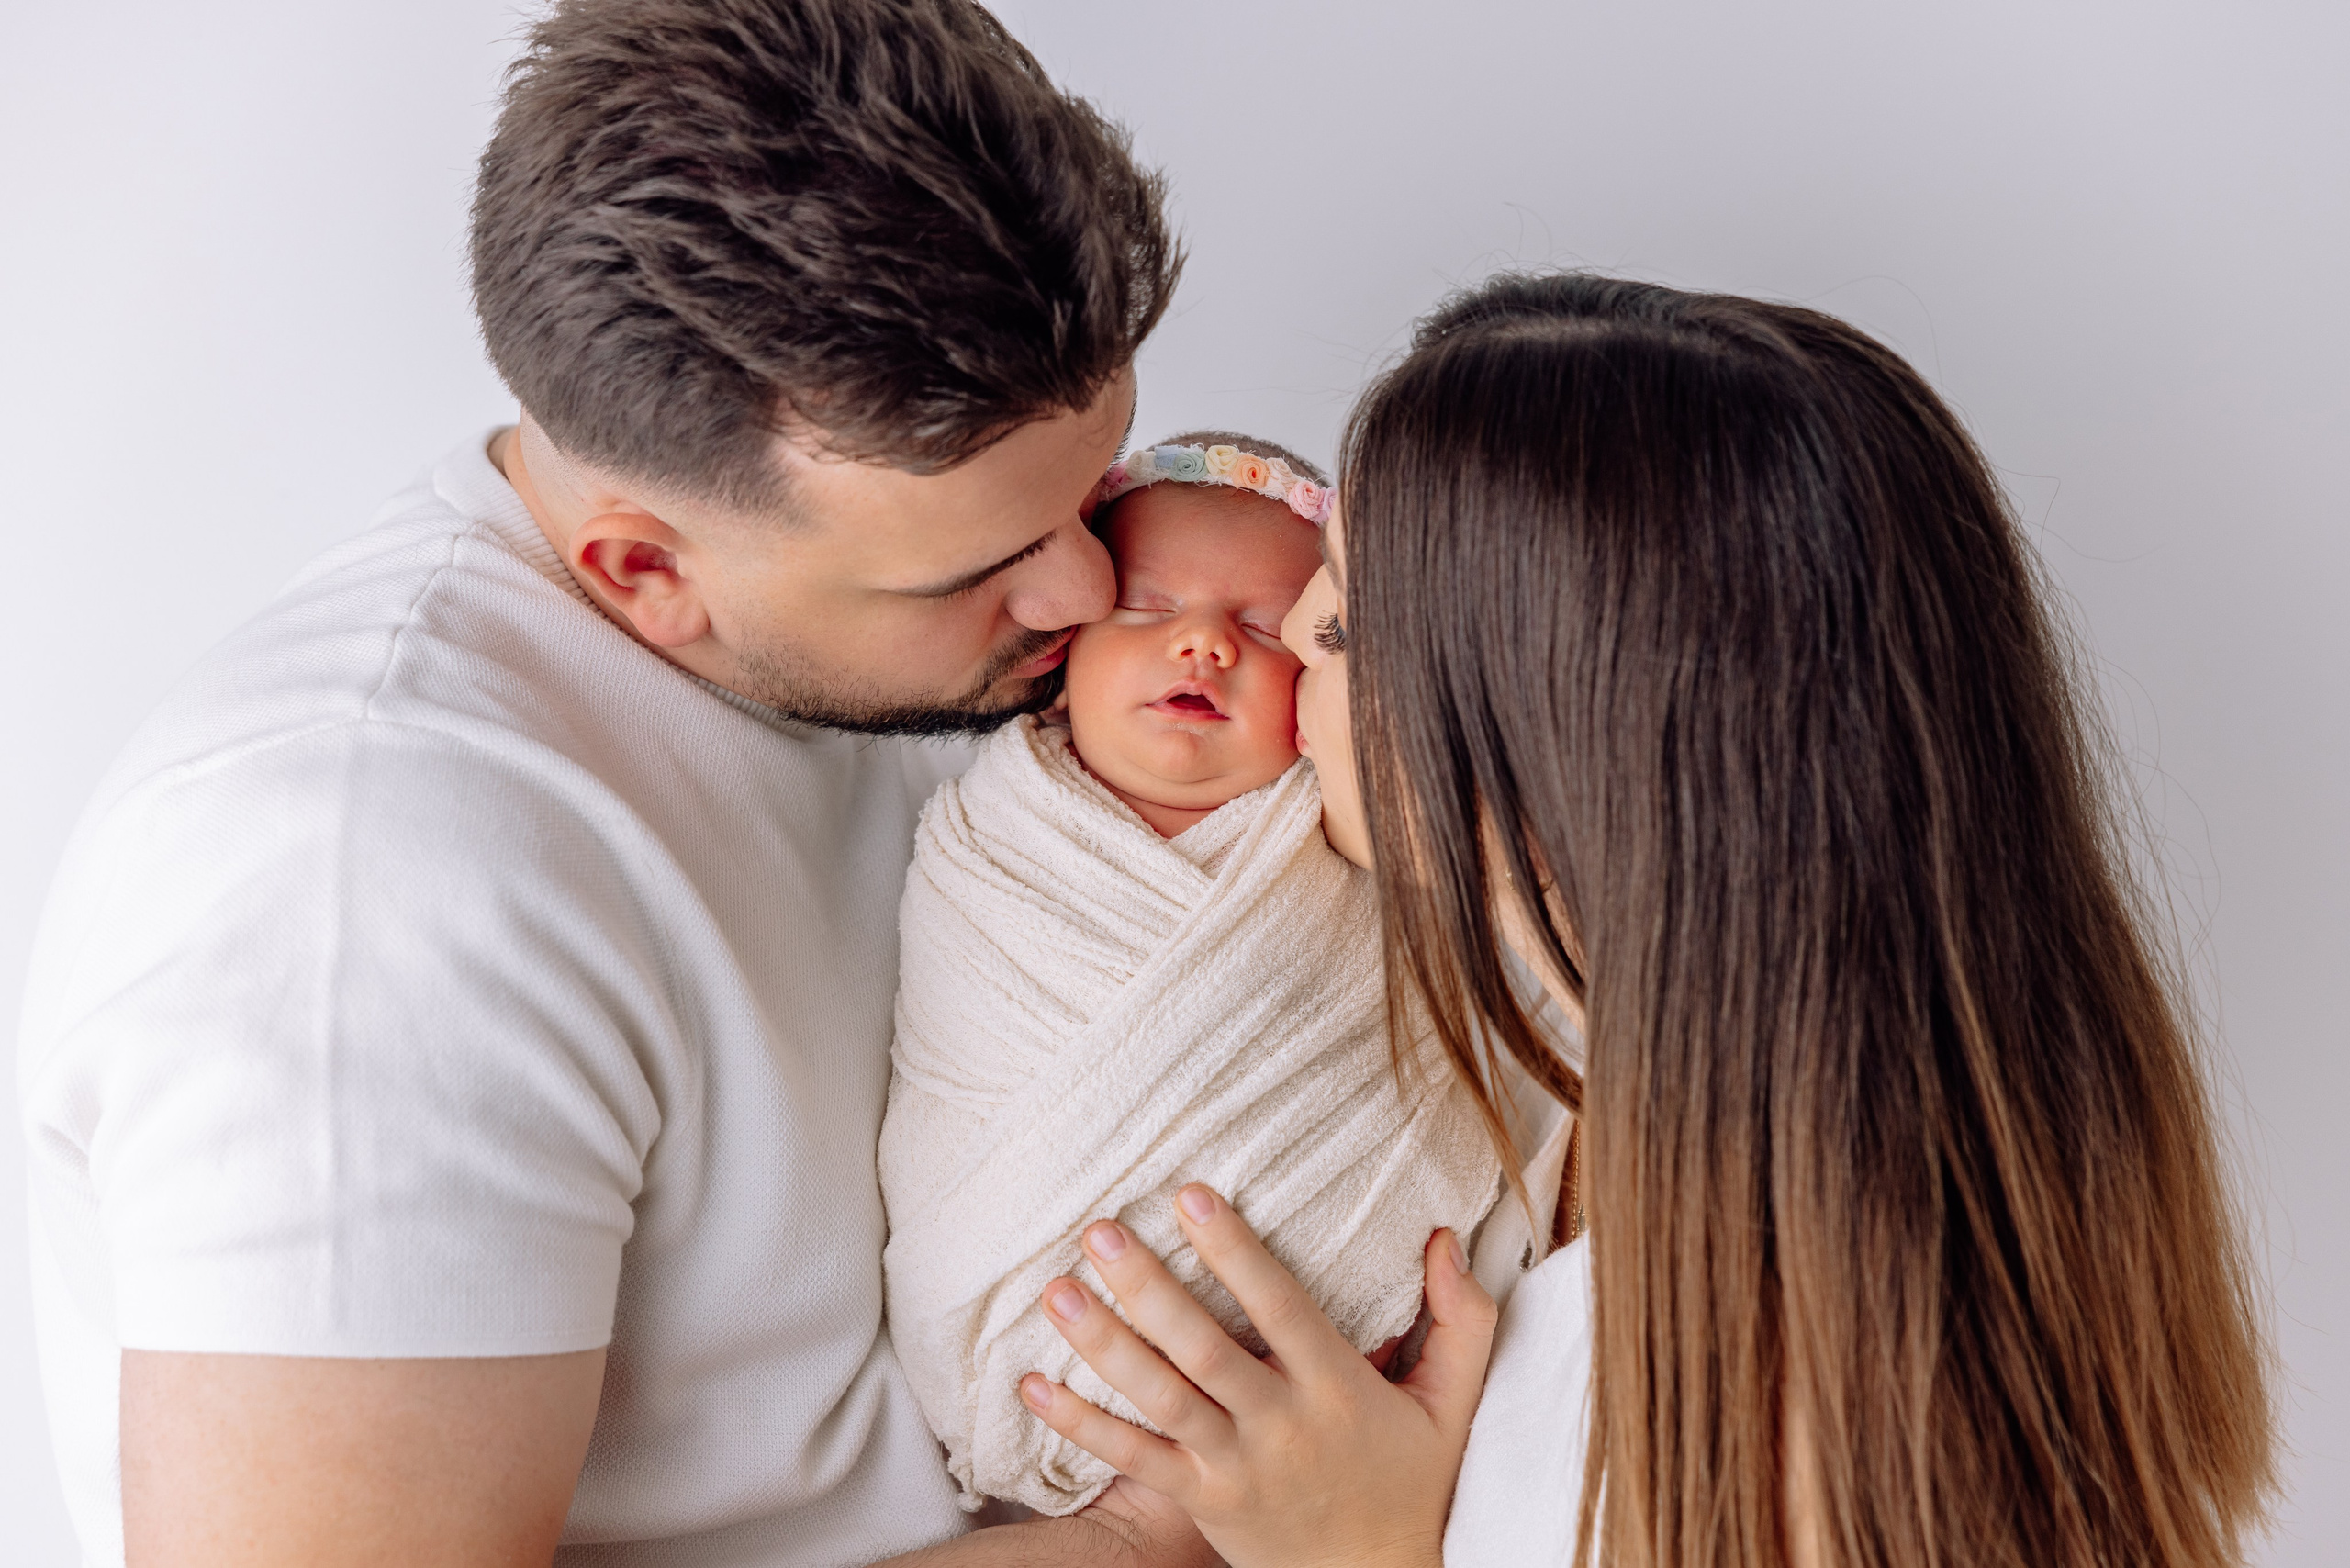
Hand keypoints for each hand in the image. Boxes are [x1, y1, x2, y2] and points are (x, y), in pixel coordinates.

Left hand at [1018, 1185, 1497, 1567]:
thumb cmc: (1412, 1478)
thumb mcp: (1453, 1403)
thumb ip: (1461, 1319)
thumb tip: (1444, 1236)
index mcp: (1337, 1388)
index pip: (1280, 1307)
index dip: (1235, 1251)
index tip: (1191, 1194)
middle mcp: (1280, 1425)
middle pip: (1204, 1350)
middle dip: (1150, 1288)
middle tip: (1100, 1229)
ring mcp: (1234, 1467)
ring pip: (1161, 1401)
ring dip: (1104, 1347)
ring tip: (1058, 1292)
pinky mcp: (1200, 1499)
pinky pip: (1133, 1461)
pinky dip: (1081, 1425)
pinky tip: (1033, 1383)